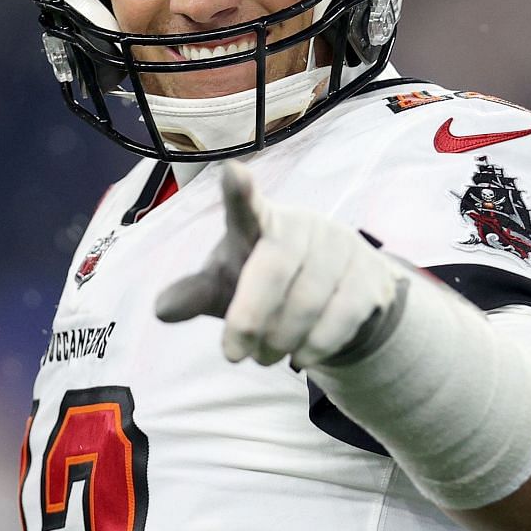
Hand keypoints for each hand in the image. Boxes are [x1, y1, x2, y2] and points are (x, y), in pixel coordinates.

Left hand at [155, 162, 399, 367]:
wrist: (335, 292)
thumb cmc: (264, 281)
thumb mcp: (226, 287)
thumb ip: (196, 294)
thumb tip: (160, 310)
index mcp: (258, 222)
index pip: (246, 205)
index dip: (240, 192)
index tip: (232, 173)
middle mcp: (302, 225)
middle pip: (273, 269)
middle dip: (249, 318)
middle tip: (234, 355)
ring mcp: (341, 246)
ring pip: (307, 302)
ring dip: (280, 341)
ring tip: (266, 357)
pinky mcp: (370, 274)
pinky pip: (341, 318)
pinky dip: (316, 346)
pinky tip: (301, 357)